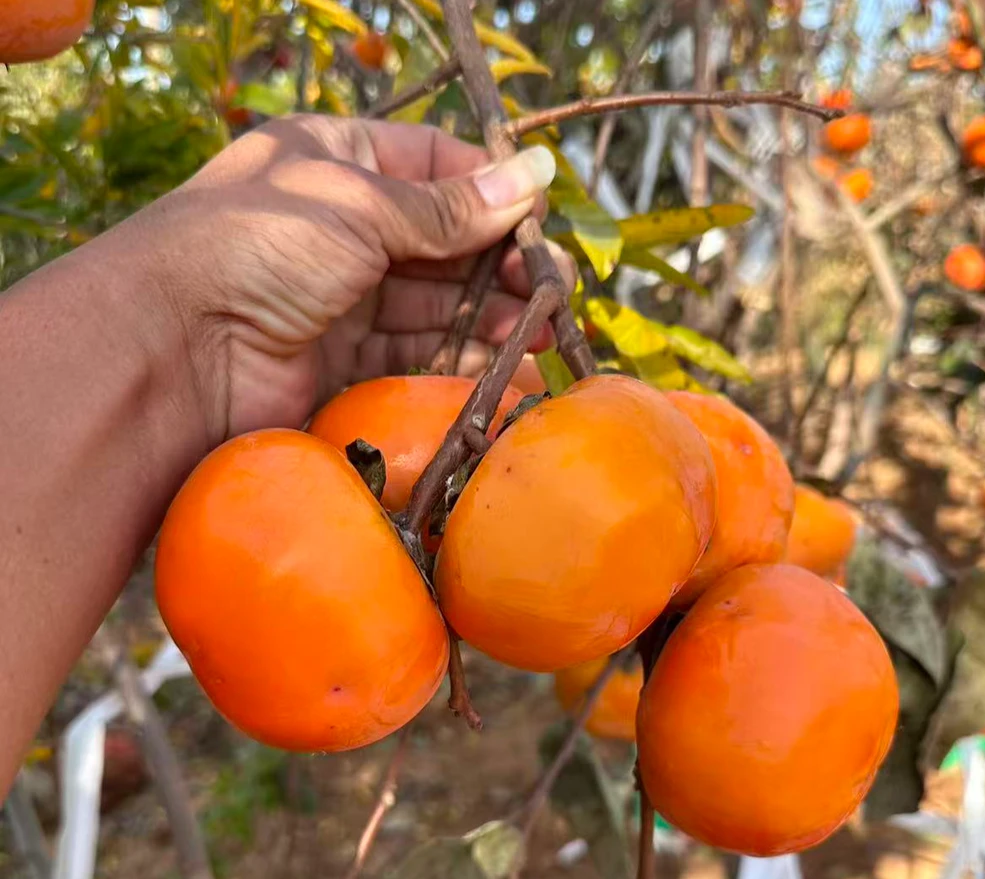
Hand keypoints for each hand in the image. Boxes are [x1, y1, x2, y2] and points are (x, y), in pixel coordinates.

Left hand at [133, 116, 570, 442]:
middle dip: (501, 262)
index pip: (432, 164)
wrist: (174, 352)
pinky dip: (460, 357)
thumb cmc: (256, 245)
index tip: (542, 214)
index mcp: (333, 158)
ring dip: (492, 313)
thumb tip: (537, 178)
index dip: (491, 187)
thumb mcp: (359, 205)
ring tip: (546, 326)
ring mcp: (341, 296)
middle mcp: (340, 225)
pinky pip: (414, 354)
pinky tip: (504, 359)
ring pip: (434, 302)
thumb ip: (450, 207)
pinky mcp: (342, 361)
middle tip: (557, 286)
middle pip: (441, 240)